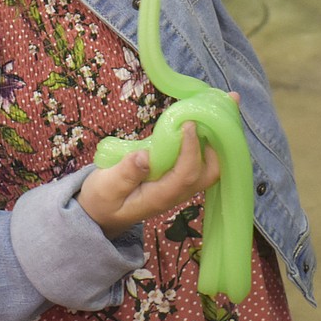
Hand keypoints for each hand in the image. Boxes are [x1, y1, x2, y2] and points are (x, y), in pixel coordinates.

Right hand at [76, 122, 220, 239]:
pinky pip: (198, 160)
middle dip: (218, 144)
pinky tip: (204, 118)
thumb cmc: (101, 200)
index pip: (186, 174)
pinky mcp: (175, 177)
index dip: (192, 149)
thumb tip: (145, 156)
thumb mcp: (107, 186)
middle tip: (217, 112)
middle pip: (209, 173)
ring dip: (216, 139)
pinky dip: (207, 140)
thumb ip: (125, 173)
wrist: (99, 214)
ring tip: (221, 106)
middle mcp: (176, 193)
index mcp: (160, 196)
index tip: (189, 123)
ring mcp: (178, 186)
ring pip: (208, 166)